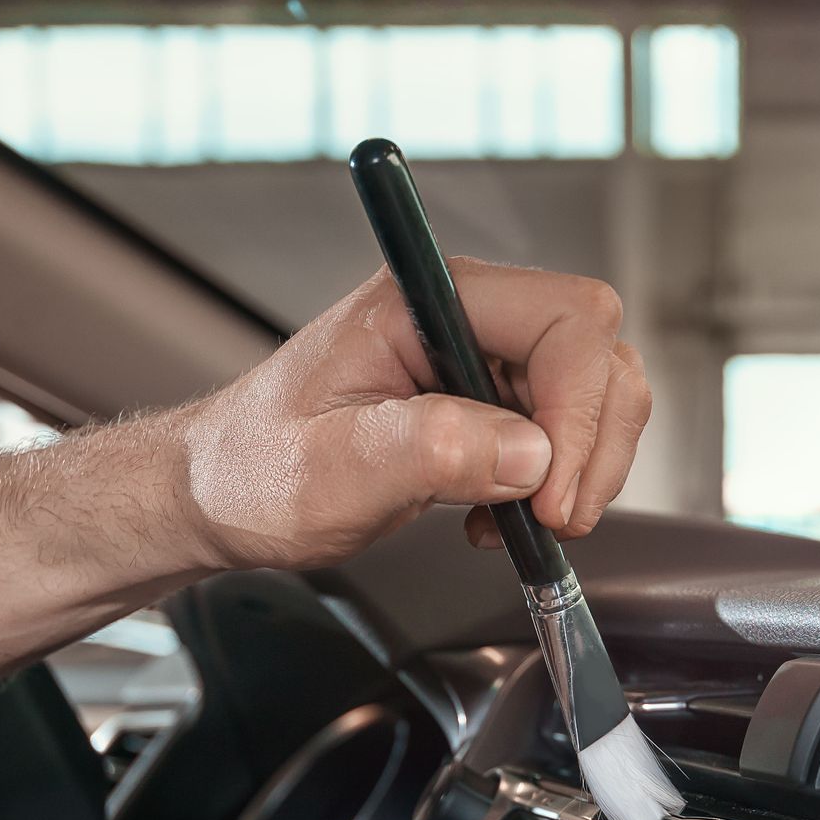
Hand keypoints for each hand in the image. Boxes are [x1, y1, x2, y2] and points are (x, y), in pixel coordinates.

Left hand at [176, 259, 652, 569]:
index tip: (550, 491)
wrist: (220, 494)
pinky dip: (560, 482)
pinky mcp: (491, 401)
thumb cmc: (252, 472)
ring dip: (583, 467)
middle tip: (552, 518)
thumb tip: (530, 453)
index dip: (577, 408)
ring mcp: (483, 356)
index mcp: (427, 298)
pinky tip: (501, 517)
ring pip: (599, 391)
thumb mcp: (329, 471)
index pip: (564, 319)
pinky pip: (567, 430)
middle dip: (592, 444)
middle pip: (598, 351)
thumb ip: (429, 451)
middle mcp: (466, 313)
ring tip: (524, 521)